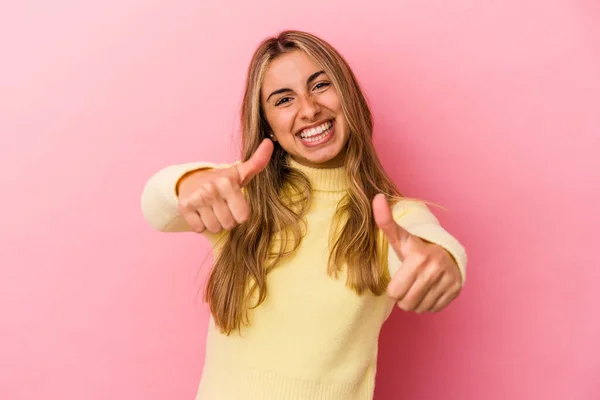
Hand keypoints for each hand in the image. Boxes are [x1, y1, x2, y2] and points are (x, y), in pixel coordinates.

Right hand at [177, 139, 273, 233]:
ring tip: (212, 210)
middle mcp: (211, 189)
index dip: (240, 214)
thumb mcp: (241, 172)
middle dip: (227, 219)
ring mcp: (197, 198)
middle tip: (223, 207)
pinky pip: (199, 229)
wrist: (192, 180)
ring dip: (214, 223)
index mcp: (227, 182)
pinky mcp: (184, 206)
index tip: (235, 204)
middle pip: (229, 224)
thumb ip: (258, 162)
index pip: (243, 217)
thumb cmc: (222, 181)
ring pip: (214, 228)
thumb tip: (270, 142)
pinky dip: (200, 224)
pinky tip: (201, 212)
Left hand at [372, 194, 462, 312]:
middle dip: (404, 297)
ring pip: (420, 308)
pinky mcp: (456, 289)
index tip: (401, 276)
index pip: (394, 293)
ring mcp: (448, 280)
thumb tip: (376, 197)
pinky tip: (431, 289)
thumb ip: (385, 220)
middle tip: (409, 283)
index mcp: (418, 257)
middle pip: (406, 303)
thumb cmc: (417, 248)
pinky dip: (430, 303)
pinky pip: (434, 309)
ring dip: (417, 301)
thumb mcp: (400, 237)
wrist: (447, 252)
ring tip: (420, 285)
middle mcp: (435, 269)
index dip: (394, 288)